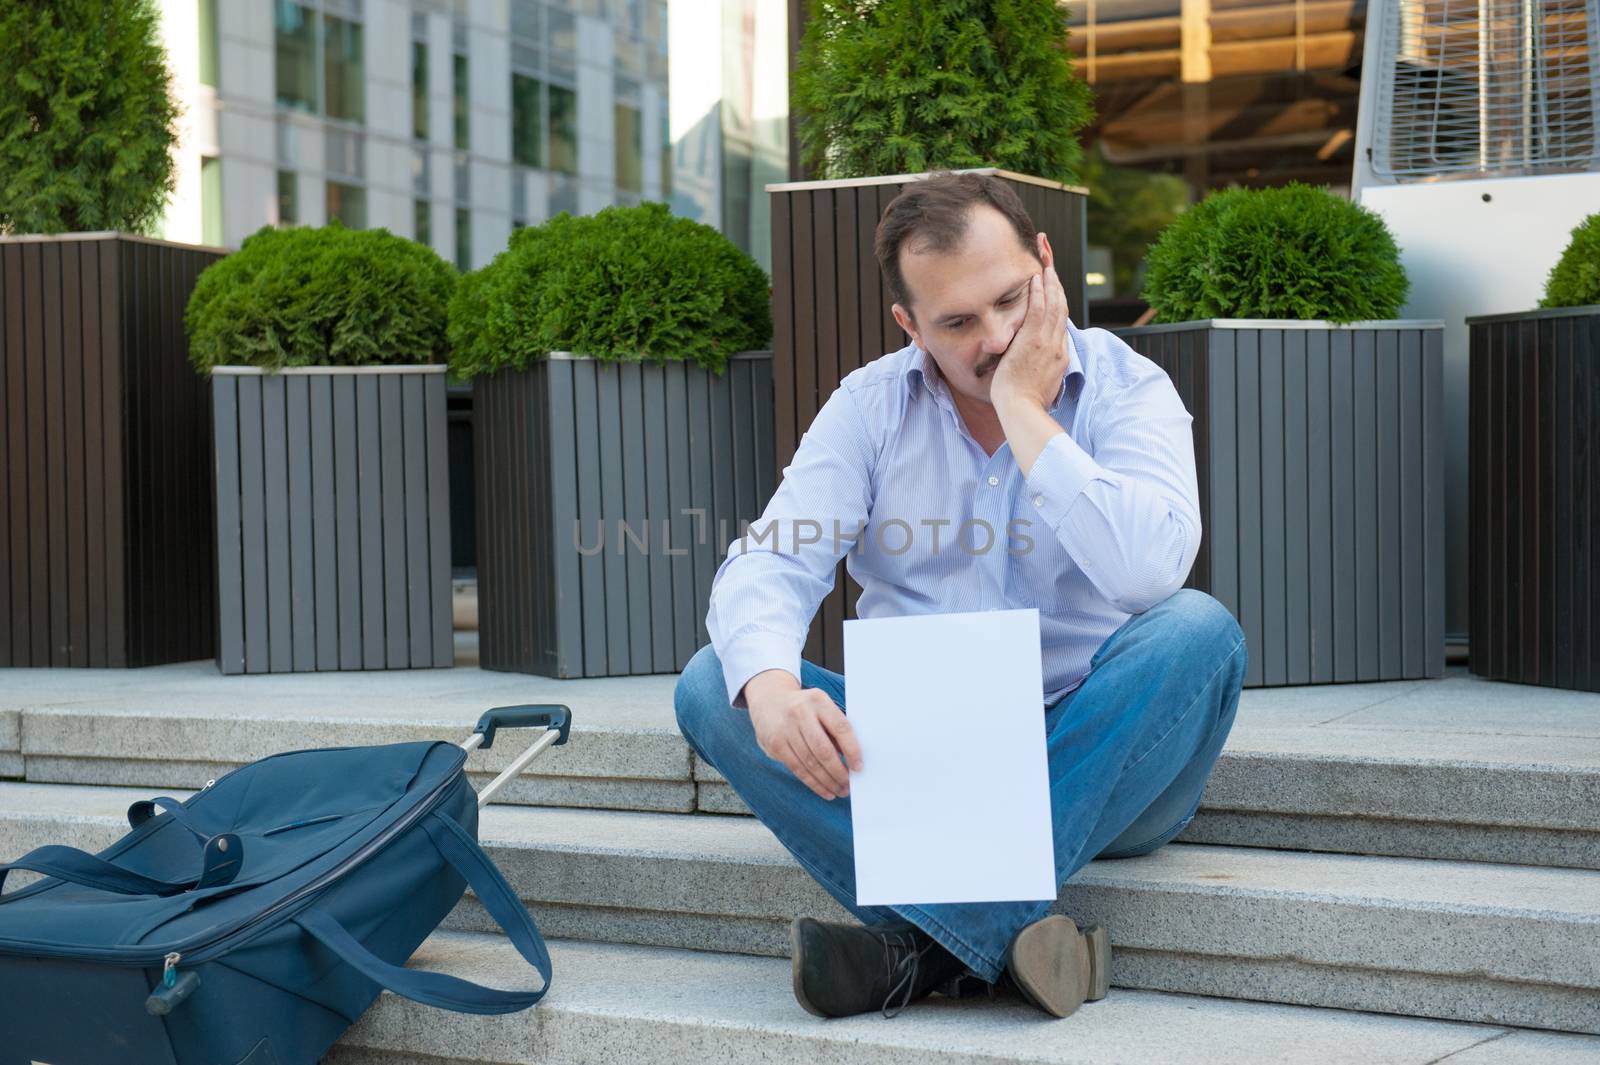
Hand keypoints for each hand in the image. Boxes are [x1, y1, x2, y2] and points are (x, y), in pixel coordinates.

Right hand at [746, 679, 862, 800]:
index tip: (859, 768)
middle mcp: (800, 713)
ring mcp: (785, 729)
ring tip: (840, 791)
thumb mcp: (821, 708)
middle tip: (849, 785)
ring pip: (810, 763)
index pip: (840, 728)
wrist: (768, 700)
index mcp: (818, 700)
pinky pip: (798, 769)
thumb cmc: (805, 708)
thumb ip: (836, 729)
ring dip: (828, 781)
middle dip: (838, 772)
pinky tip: (825, 791)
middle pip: (823, 750)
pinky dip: (814, 783)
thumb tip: (854, 761)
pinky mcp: (774, 745)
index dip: (852, 750)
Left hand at [991, 232, 1071, 414]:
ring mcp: (1047, 342)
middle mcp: (1058, 345)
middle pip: (1060, 306)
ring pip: (1053, 303)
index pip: (1060, 321)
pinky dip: (1040, 291)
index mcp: (1059, 355)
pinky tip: (1036, 276)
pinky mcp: (1034, 341)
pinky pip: (1039, 309)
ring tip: (1045, 260)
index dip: (1057, 299)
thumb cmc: (1025, 403)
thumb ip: (1038, 368)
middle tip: (1050, 260)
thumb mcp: (1038, 383)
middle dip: (1056, 281)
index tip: (1052, 285)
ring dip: (1050, 280)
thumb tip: (1033, 362)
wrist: (1022, 411)